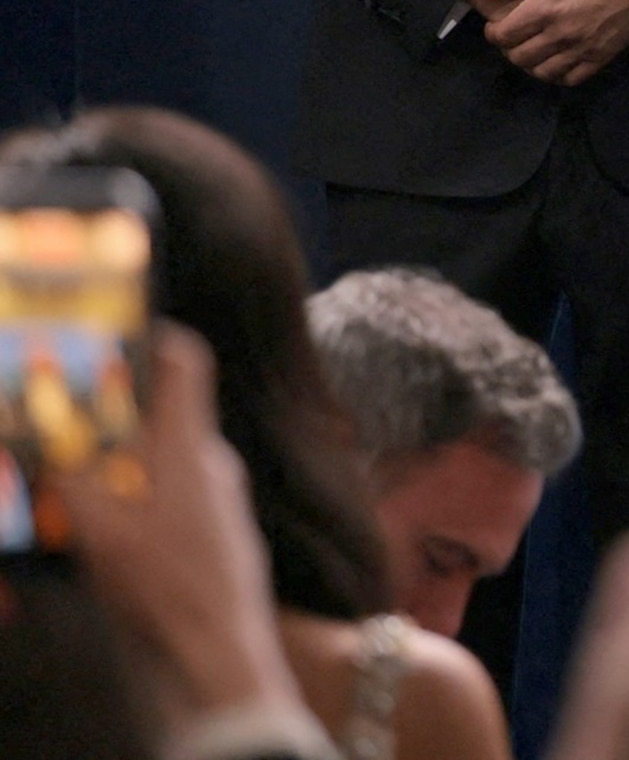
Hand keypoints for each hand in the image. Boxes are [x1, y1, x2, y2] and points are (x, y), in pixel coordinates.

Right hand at [58, 325, 308, 728]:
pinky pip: (178, 493)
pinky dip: (143, 496)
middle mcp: (214, 459)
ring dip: (126, 462)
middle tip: (69, 426)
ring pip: (169, 457)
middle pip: (165, 413)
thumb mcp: (95, 527)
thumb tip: (53, 444)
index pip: (186, 362)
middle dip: (116, 415)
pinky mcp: (221, 527)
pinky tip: (113, 528)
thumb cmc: (161, 583)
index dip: (154, 336)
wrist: (218, 646)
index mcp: (189, 444)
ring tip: (80, 484)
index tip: (118, 334)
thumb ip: (71, 475)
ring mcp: (223, 494)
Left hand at [477, 0, 628, 84]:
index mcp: (544, 7)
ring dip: (530, 64)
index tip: (497, 27)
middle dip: (509, 49)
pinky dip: (557, 75)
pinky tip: (555, 62)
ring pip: (542, 72)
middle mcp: (560, 33)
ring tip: (532, 51)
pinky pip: (570, 79)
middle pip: (519, 57)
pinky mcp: (600, 57)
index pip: (504, 35)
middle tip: (514, 38)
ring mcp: (581, 48)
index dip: (493, 33)